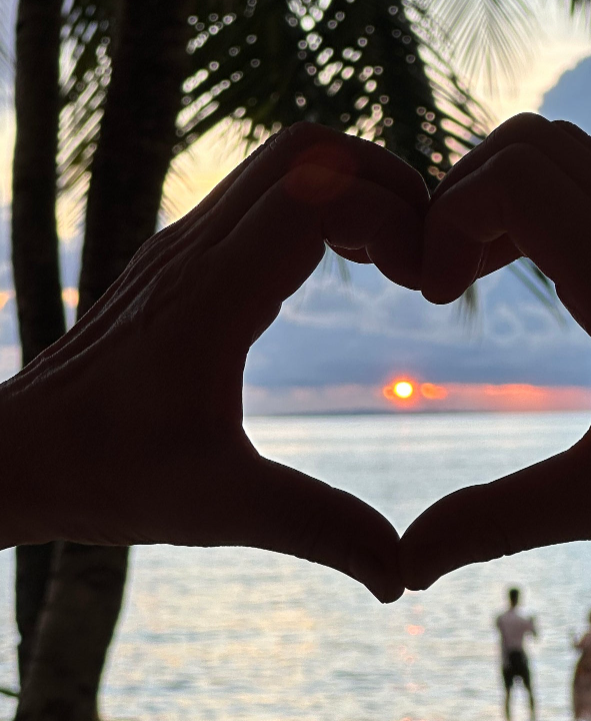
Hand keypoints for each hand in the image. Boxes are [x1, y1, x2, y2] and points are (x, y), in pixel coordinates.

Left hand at [2, 123, 428, 602]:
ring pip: (289, 158)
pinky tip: (344, 264)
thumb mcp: (221, 508)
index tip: (420, 282)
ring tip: (394, 256)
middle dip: (385, 179)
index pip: (316, 193)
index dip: (388, 215)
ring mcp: (189, 240)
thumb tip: (400, 573)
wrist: (20, 451)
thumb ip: (320, 530)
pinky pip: (268, 188)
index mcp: (212, 296)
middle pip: (310, 148)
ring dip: (355, 186)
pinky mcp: (186, 250)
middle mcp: (200, 247)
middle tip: (421, 249)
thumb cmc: (107, 475)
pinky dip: (324, 202)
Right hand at [400, 113, 590, 588]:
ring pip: (558, 152)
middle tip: (445, 277)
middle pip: (527, 141)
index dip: (447, 220)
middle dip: (462, 194)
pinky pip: (586, 182)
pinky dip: (536, 207)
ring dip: (498, 195)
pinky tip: (533, 278)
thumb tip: (409, 564)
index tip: (436, 296)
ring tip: (474, 273)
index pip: (512, 179)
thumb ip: (499, 521)